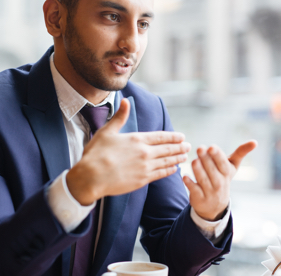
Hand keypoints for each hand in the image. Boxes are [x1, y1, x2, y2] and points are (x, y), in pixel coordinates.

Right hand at [67, 99, 190, 204]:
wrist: (91, 177)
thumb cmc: (96, 154)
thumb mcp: (107, 131)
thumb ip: (120, 117)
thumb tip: (125, 101)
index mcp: (137, 139)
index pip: (161, 136)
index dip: (173, 137)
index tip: (182, 136)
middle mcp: (144, 152)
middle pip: (167, 149)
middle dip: (179, 147)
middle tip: (189, 146)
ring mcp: (145, 167)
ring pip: (167, 161)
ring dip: (177, 158)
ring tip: (185, 157)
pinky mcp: (143, 180)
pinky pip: (160, 174)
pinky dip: (169, 171)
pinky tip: (174, 169)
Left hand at [183, 140, 256, 220]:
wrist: (215, 206)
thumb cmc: (222, 179)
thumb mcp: (231, 167)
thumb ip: (241, 153)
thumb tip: (255, 141)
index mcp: (226, 173)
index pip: (223, 164)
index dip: (217, 155)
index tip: (211, 146)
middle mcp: (219, 183)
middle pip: (212, 171)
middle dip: (206, 159)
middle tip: (199, 148)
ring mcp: (209, 192)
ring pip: (203, 180)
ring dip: (198, 170)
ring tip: (194, 161)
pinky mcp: (199, 199)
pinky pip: (194, 190)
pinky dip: (190, 183)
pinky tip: (184, 176)